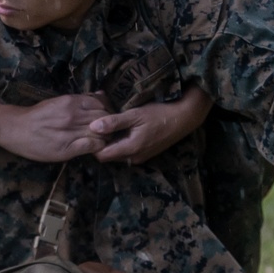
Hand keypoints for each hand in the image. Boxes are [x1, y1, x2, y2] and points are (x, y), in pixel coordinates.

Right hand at [0, 93, 112, 161]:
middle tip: (107, 131)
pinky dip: (98, 147)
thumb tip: (100, 94)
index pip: (101, 104)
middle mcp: (73, 115)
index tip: (105, 119)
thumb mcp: (58, 102)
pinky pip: (92, 146)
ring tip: (101, 140)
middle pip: (104, 118)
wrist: (15, 129)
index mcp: (71, 101)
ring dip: (105, 137)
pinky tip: (94, 148)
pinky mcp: (68, 148)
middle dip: (109, 125)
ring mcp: (71, 132)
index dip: (107, 112)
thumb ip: (80, 99)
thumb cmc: (36, 116)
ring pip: (101, 132)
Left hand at [88, 85, 212, 163]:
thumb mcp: (135, 115)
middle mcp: (134, 158)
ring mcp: (141, 157)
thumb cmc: (160, 114)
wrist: (185, 118)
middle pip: (109, 155)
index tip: (89, 130)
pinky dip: (121, 142)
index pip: (102, 156)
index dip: (92, 144)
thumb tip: (92, 126)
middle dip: (101, 143)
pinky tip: (122, 128)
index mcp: (130, 149)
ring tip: (107, 125)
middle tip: (96, 126)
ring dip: (111, 142)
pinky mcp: (146, 153)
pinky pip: (127, 151)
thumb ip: (114, 122)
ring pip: (118, 153)